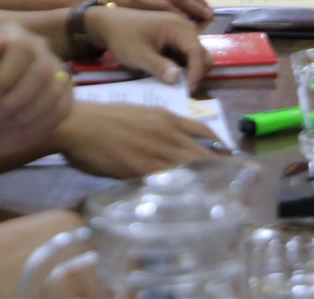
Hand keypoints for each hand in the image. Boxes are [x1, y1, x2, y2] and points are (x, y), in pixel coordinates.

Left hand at [0, 23, 73, 166]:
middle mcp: (38, 46)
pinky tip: (18, 123)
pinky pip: (60, 109)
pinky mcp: (64, 93)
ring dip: (22, 114)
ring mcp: (55, 69)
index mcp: (12, 34)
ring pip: (53, 92)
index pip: (22, 48)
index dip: (5, 77)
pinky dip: (35, 124)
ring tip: (1, 119)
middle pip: (42, 71)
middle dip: (14, 100)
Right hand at [52, 102, 227, 179]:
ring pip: (190, 167)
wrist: (78, 124)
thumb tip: (171, 142)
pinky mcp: (141, 168)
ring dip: (207, 180)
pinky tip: (190, 200)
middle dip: (221, 165)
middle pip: (202, 151)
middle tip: (234, 179)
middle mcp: (167, 132)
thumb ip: (159, 127)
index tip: (229, 155)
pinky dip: (181, 190)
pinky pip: (168, 181)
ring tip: (221, 193)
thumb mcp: (139, 114)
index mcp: (166, 117)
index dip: (219, 144)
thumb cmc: (102, 118)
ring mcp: (155, 151)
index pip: (203, 130)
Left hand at [83, 6, 208, 87]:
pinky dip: (184, 67)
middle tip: (182, 90)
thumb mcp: (138, 55)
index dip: (196, 73)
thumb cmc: (123, 37)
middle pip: (203, 54)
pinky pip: (187, 55)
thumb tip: (177, 80)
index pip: (197, 52)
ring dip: (191, 71)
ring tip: (176, 85)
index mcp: (179, 27)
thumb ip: (159, 67)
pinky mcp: (176, 39)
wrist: (109, 24)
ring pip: (197, 55)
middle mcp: (185, 28)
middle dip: (197, 73)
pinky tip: (171, 76)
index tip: (188, 91)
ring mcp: (181, 33)